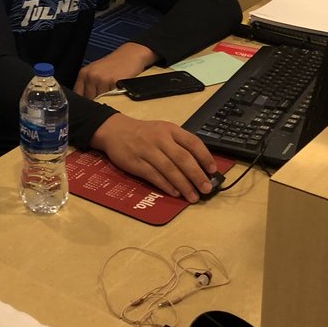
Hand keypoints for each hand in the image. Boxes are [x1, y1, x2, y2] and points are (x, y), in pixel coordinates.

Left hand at [73, 42, 155, 98]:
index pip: (78, 95)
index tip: (90, 105)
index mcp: (84, 74)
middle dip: (96, 103)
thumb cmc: (114, 64)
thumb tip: (84, 104)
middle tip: (104, 101)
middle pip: (89, 100)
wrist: (130, 54)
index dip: (84, 103)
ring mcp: (102, 79)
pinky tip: (118, 94)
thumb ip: (88, 85)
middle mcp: (91, 76)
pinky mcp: (114, 82)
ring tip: (112, 96)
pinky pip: (112, 98)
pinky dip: (115, 99)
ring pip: (101, 101)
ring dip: (107, 102)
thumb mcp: (96, 72)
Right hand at [91, 112, 216, 202]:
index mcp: (170, 129)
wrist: (114, 130)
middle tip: (206, 188)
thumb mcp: (162, 130)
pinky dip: (166, 185)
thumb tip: (200, 165)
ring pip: (169, 169)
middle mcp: (160, 139)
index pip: (192, 142)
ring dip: (183, 185)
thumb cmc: (144, 133)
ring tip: (193, 196)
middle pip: (182, 158)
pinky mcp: (136, 163)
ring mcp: (147, 151)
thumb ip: (179, 144)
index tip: (212, 170)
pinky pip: (154, 176)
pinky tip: (175, 193)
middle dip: (196, 175)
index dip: (205, 156)